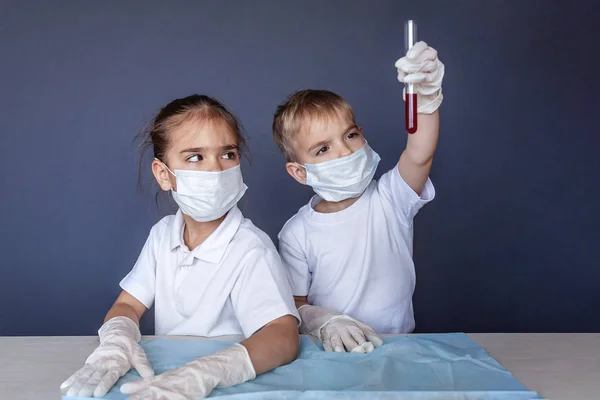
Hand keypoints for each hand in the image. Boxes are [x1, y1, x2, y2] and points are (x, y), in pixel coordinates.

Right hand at [60, 317, 153, 397]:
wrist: (118, 334)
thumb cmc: (129, 348)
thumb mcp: (139, 355)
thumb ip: (144, 366)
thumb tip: (151, 376)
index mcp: (118, 362)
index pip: (110, 375)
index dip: (104, 384)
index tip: (98, 393)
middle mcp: (105, 363)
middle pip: (95, 376)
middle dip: (88, 387)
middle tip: (81, 396)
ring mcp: (95, 363)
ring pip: (85, 375)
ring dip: (78, 384)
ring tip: (71, 394)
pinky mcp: (89, 363)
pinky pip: (80, 371)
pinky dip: (72, 379)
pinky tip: (65, 387)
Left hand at [120, 343, 255, 399]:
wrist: (228, 363)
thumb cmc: (213, 370)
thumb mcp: (194, 375)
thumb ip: (179, 380)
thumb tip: (169, 385)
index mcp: (178, 376)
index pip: (155, 382)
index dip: (139, 386)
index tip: (124, 389)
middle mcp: (178, 379)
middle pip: (155, 389)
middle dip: (139, 396)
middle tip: (124, 399)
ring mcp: (185, 385)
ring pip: (163, 394)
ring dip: (150, 398)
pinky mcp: (194, 391)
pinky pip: (180, 398)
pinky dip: (171, 398)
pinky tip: (166, 399)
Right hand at [320, 316, 382, 352]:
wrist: (330, 320)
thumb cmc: (349, 327)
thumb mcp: (360, 327)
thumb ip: (370, 335)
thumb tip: (380, 344)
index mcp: (353, 328)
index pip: (359, 336)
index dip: (363, 344)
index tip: (368, 350)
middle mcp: (343, 331)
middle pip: (349, 342)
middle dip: (354, 349)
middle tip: (359, 355)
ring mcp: (333, 336)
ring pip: (337, 344)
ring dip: (340, 350)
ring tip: (344, 357)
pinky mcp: (325, 341)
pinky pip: (327, 348)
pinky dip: (330, 353)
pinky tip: (333, 359)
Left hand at [395, 41, 444, 113]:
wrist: (422, 91)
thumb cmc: (414, 76)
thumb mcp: (405, 69)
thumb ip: (403, 66)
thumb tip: (400, 65)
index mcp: (424, 51)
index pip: (423, 46)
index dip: (416, 49)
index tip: (408, 56)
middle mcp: (432, 57)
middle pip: (427, 55)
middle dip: (413, 61)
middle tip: (401, 67)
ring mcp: (435, 68)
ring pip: (427, 65)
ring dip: (414, 69)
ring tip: (404, 75)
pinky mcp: (435, 78)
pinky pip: (426, 77)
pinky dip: (416, 77)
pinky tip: (408, 79)